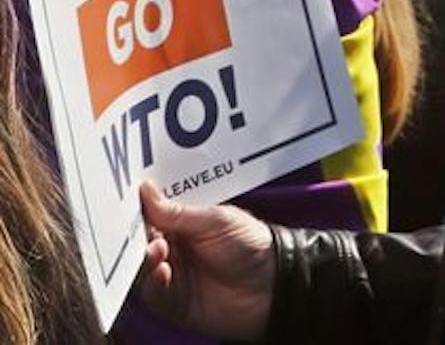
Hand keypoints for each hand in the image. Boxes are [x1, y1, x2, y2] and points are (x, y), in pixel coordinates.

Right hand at [134, 181, 274, 339]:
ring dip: (144, 259)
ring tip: (158, 250)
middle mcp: (170, 248)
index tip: (124, 201)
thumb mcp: (217, 220)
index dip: (136, 209)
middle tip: (137, 229)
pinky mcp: (170, 301)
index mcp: (181, 224)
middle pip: (138, 242)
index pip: (149, 215)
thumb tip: (145, 190)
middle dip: (134, 235)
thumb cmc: (251, 245)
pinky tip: (163, 272)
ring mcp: (169, 275)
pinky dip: (153, 282)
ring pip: (139, 267)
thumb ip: (179, 212)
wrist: (272, 284)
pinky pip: (150, 293)